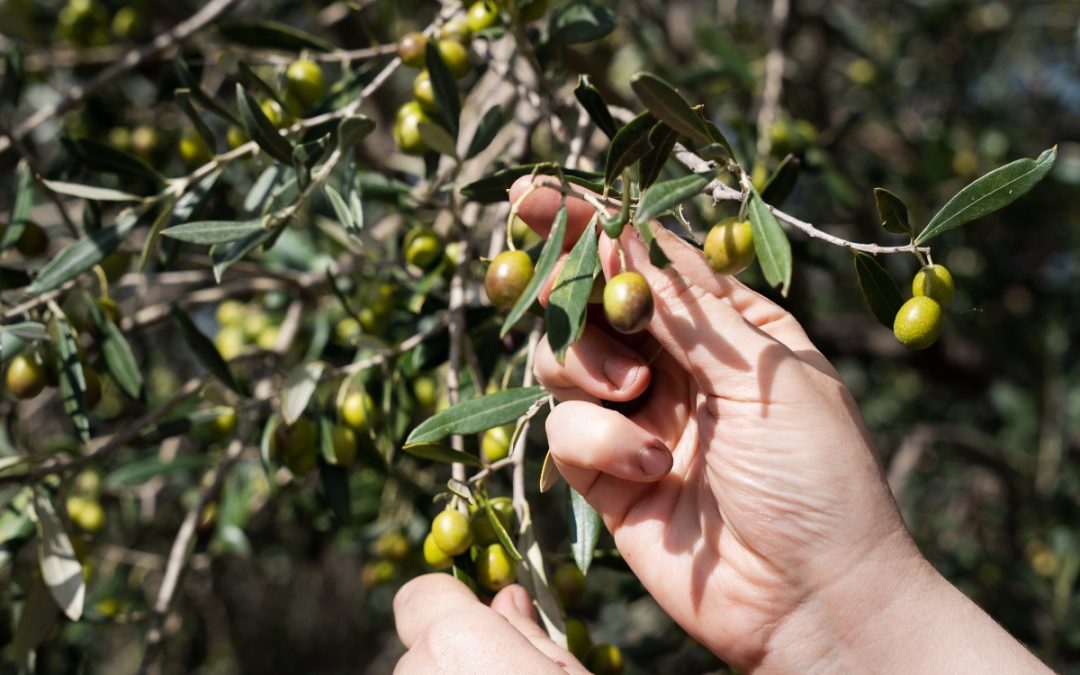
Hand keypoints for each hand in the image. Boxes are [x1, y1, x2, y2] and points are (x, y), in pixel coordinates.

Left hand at [394, 574, 586, 673]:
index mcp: (453, 640)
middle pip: (425, 644)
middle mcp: (415, 671)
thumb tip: (508, 600)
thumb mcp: (567, 673)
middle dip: (458, 650)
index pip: (419, 594)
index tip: (488, 617)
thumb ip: (527, 631)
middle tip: (506, 667)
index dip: (451, 599)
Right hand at [511, 176, 925, 669]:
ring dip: (585, 363)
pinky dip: (600, 440)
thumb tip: (626, 240)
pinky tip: (651, 466)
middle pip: (591, 302)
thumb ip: (687, 309)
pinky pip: (566, 430)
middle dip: (565, 281)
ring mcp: (636, 418)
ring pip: (562, 360)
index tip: (536, 194)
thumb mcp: (763, 374)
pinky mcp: (606, 474)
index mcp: (726, 326)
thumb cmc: (817, 474)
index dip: (592, 225)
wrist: (813, 598)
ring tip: (634, 391)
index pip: (647, 259)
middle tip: (543, 270)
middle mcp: (675, 364)